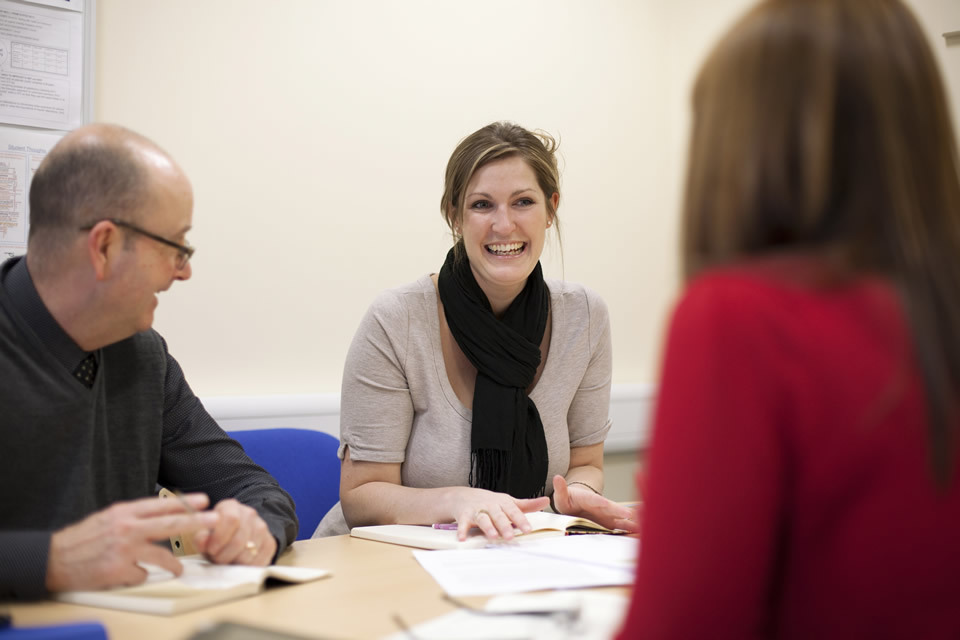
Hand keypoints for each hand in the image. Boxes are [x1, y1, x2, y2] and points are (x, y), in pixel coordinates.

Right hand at [45, 494, 218, 591]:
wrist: (52, 559)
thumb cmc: (82, 539)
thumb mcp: (108, 519)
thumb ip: (133, 517)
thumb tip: (160, 515)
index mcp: (124, 513)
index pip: (161, 505)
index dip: (185, 503)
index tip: (203, 500)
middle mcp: (127, 528)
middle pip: (169, 524)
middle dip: (196, 521)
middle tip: (215, 519)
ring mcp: (124, 550)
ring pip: (162, 556)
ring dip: (173, 564)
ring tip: (178, 568)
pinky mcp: (119, 571)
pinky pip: (142, 575)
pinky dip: (139, 576)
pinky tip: (128, 575)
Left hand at [192, 499, 275, 565]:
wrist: (238, 534)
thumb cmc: (217, 536)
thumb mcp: (204, 534)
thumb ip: (201, 538)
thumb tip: (202, 541)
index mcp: (231, 507)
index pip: (231, 519)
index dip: (220, 538)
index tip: (211, 549)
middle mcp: (250, 514)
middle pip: (240, 540)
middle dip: (224, 555)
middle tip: (217, 559)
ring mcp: (262, 528)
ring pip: (249, 553)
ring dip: (235, 562)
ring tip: (227, 560)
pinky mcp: (270, 543)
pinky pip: (258, 561)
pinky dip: (246, 567)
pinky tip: (238, 563)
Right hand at [448, 488, 549, 541]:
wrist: (464, 496)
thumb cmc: (491, 502)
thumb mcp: (509, 502)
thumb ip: (527, 505)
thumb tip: (546, 500)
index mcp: (503, 503)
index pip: (514, 511)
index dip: (521, 520)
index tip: (528, 529)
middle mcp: (490, 505)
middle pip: (499, 516)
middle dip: (504, 526)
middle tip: (510, 536)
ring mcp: (477, 510)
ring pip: (483, 519)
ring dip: (488, 528)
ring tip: (493, 537)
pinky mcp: (464, 516)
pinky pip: (463, 524)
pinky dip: (462, 531)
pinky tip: (463, 539)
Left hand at [551, 475, 639, 532]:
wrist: (575, 505)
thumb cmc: (569, 500)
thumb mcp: (562, 495)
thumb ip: (560, 489)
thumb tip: (557, 477)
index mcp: (589, 499)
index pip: (596, 500)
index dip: (603, 502)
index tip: (608, 504)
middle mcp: (601, 506)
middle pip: (611, 509)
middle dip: (620, 512)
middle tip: (631, 514)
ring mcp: (606, 515)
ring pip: (619, 518)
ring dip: (629, 522)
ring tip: (641, 526)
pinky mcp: (609, 524)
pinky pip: (620, 527)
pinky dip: (629, 531)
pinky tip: (640, 535)